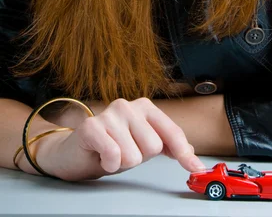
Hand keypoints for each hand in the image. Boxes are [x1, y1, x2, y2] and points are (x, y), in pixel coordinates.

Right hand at [35, 97, 206, 180]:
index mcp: (145, 107)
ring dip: (123, 162)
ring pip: (134, 156)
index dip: (183, 152)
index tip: (195, 168)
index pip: (171, 131)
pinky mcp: (92, 126)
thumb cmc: (110, 146)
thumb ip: (166, 144)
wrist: (72, 152)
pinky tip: (101, 156)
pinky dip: (109, 163)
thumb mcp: (142, 144)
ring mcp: (110, 114)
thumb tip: (192, 154)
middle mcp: (128, 106)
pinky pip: (114, 155)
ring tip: (111, 153)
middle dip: (140, 157)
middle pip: (153, 147)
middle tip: (123, 151)